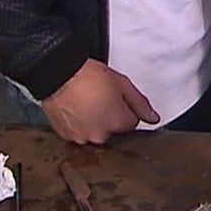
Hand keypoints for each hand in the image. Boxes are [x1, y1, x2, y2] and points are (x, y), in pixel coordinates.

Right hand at [40, 59, 159, 144]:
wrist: (58, 73)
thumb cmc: (86, 76)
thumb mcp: (122, 84)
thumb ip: (140, 104)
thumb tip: (153, 118)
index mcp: (117, 123)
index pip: (131, 123)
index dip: (125, 108)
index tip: (116, 98)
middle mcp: (100, 135)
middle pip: (113, 130)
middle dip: (110, 117)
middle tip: (99, 98)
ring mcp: (82, 137)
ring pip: (95, 132)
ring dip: (93, 122)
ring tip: (85, 103)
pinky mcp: (67, 136)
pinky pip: (78, 133)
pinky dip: (78, 124)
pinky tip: (75, 109)